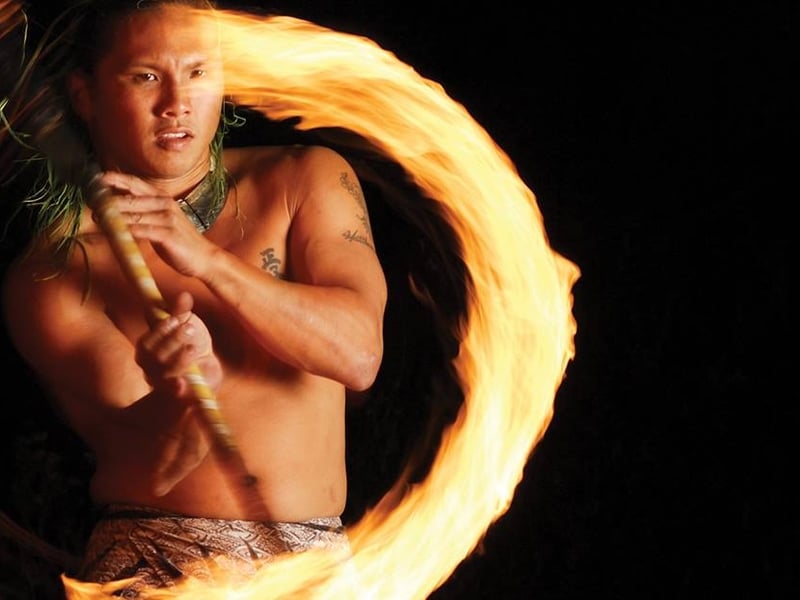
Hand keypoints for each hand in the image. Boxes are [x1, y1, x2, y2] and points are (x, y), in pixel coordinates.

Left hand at [90, 170, 215, 277]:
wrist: (204, 258)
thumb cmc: (180, 242)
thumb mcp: (162, 222)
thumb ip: (144, 214)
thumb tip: (118, 211)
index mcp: (164, 199)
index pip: (136, 184)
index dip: (117, 179)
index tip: (98, 178)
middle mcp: (166, 204)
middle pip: (131, 199)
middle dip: (109, 202)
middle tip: (92, 204)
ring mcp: (168, 219)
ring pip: (134, 215)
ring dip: (113, 218)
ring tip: (97, 220)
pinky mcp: (169, 234)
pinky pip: (142, 231)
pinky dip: (127, 232)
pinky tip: (115, 234)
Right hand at [135, 291, 221, 399]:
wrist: (204, 375)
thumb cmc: (190, 345)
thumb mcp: (187, 325)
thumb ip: (182, 312)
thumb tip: (184, 295)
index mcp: (148, 347)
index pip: (148, 339)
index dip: (161, 329)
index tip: (177, 318)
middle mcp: (150, 366)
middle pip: (155, 355)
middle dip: (173, 340)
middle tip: (190, 328)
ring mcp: (163, 382)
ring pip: (165, 372)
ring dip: (180, 358)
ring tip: (194, 347)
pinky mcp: (178, 395)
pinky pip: (174, 394)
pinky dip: (176, 390)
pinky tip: (181, 385)